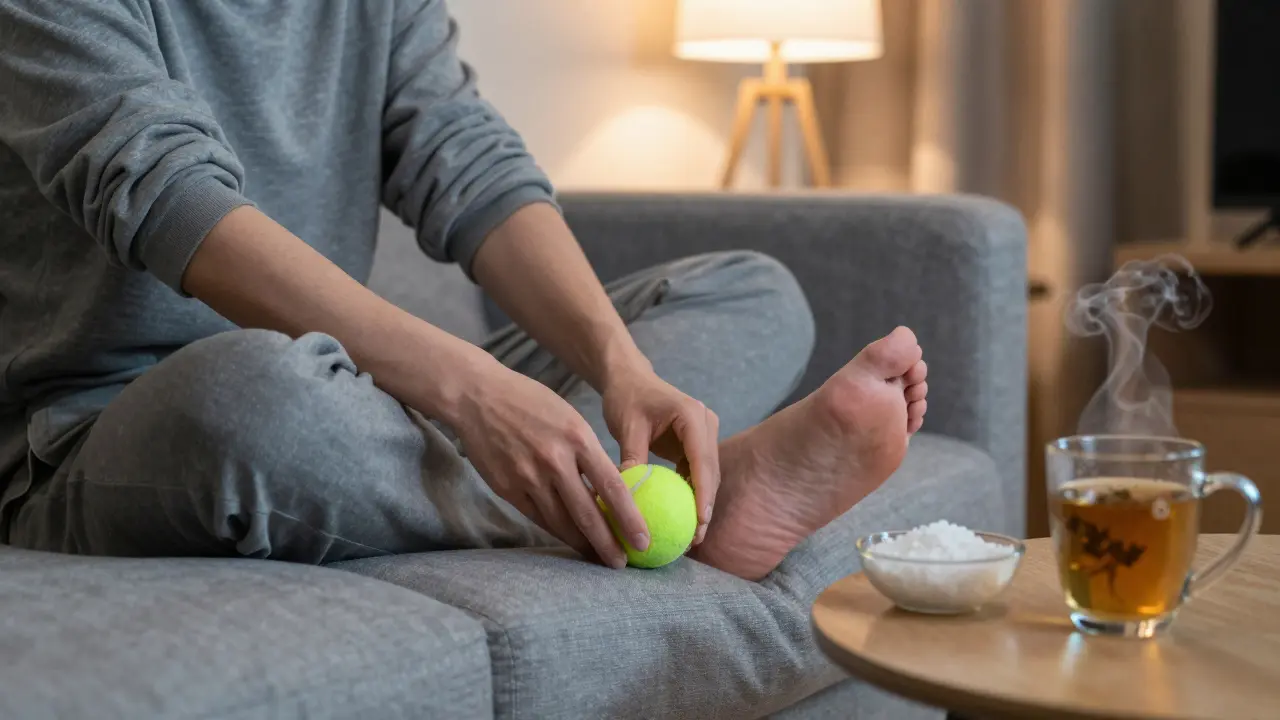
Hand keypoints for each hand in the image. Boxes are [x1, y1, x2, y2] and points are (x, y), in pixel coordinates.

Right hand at [451, 360, 648, 567]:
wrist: (478, 397)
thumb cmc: (530, 402)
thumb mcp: (570, 417)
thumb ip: (588, 452)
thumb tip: (610, 488)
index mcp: (578, 438)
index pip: (612, 487)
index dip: (630, 519)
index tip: (643, 541)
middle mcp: (554, 460)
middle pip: (587, 514)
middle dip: (608, 545)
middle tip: (622, 564)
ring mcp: (528, 477)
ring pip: (561, 523)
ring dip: (582, 544)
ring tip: (597, 557)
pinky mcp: (507, 488)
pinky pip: (538, 518)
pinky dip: (556, 531)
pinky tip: (569, 539)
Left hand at [602, 368, 719, 544]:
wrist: (630, 379)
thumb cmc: (626, 397)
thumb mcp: (626, 426)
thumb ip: (632, 456)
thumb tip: (627, 493)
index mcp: (691, 416)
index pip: (703, 459)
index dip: (704, 492)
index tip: (700, 520)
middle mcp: (705, 423)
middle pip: (711, 471)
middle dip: (706, 505)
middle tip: (695, 538)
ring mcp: (704, 433)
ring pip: (708, 475)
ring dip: (701, 503)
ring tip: (691, 537)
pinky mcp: (696, 444)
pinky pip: (697, 472)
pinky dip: (691, 494)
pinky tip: (681, 518)